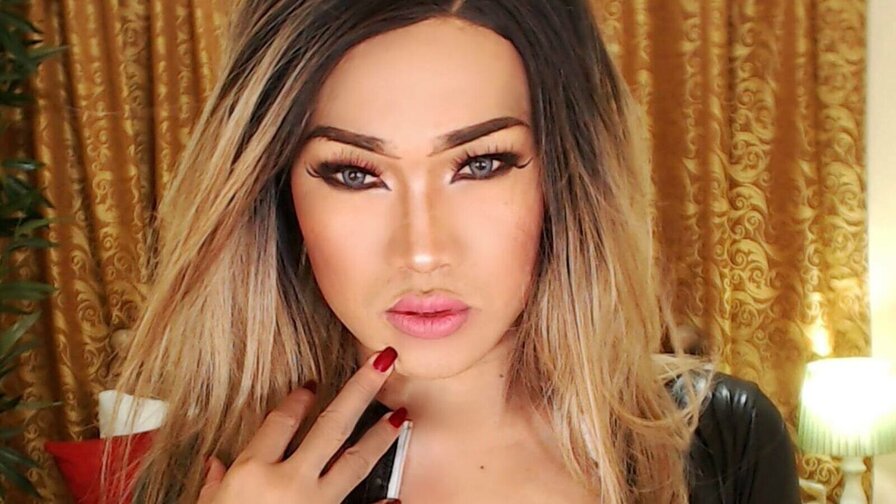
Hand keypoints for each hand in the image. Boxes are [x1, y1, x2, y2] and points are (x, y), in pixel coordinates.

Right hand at [198, 347, 405, 503]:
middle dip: (360, 390)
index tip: (312, 383)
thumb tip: (214, 464)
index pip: (280, 422)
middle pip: (331, 426)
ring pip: (355, 462)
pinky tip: (396, 498)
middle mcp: (288, 482)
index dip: (297, 400)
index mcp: (252, 473)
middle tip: (383, 363)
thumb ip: (215, 486)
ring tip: (401, 415)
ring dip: (381, 437)